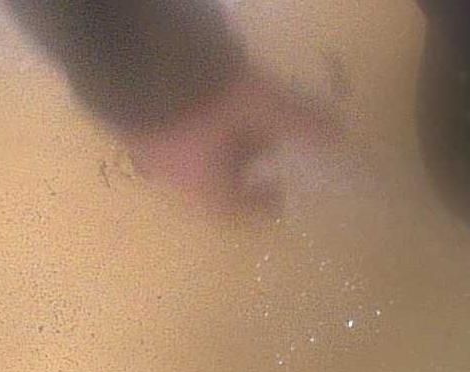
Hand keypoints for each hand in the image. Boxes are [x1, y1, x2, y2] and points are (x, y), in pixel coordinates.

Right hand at [123, 74, 338, 211]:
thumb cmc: (202, 97)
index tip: (278, 194)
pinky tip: (202, 103)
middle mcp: (172, 180)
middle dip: (240, 171)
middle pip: (211, 186)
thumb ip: (298, 122)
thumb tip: (339, 137)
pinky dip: (193, 127)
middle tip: (262, 154)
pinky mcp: (130, 125)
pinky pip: (169, 135)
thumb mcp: (261, 106)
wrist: (131, 63)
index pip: (235, 211)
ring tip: (235, 124)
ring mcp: (147, 152)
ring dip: (215, 147)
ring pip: (190, 160)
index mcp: (204, 188)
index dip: (260, 204)